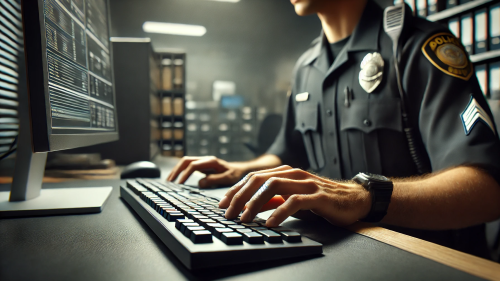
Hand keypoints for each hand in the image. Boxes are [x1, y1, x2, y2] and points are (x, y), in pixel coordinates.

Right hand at [167, 156, 245, 187]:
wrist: (240, 170)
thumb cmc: (236, 174)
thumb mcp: (228, 178)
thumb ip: (215, 180)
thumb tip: (200, 183)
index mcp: (211, 161)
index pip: (193, 165)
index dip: (185, 174)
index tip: (179, 184)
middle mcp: (205, 159)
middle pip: (186, 160)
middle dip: (176, 170)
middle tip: (169, 181)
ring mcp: (203, 162)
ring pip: (185, 162)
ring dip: (176, 170)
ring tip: (169, 181)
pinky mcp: (202, 166)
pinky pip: (188, 166)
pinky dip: (180, 171)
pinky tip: (176, 179)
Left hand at [218, 165, 371, 226]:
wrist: (354, 199)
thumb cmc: (322, 199)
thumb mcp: (293, 198)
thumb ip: (274, 199)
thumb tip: (251, 205)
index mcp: (285, 172)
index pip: (254, 177)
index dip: (236, 190)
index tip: (222, 204)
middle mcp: (293, 174)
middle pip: (259, 179)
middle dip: (240, 196)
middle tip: (228, 212)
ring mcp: (306, 183)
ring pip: (273, 186)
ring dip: (255, 203)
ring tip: (245, 218)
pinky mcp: (318, 196)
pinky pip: (294, 201)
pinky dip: (279, 212)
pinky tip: (270, 223)